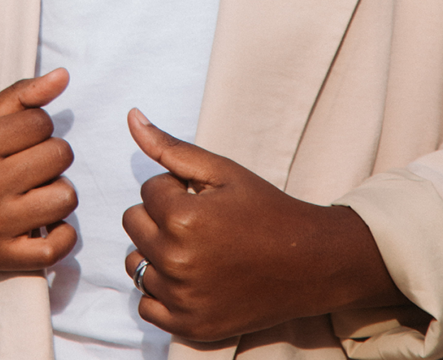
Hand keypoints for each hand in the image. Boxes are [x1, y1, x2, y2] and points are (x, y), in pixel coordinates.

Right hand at [0, 69, 78, 272]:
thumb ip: (18, 96)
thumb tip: (64, 76)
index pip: (41, 122)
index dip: (37, 125)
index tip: (19, 136)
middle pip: (59, 156)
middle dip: (49, 153)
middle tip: (26, 162)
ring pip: (65, 198)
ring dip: (57, 190)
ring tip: (35, 189)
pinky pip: (56, 249)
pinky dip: (63, 235)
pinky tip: (47, 221)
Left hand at [121, 110, 406, 342]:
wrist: (310, 263)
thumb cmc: (267, 211)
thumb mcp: (224, 172)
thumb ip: (171, 148)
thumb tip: (131, 116)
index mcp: (182, 217)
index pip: (147, 191)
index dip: (177, 190)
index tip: (207, 200)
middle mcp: (176, 261)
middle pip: (134, 225)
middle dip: (160, 218)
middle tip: (201, 224)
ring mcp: (182, 297)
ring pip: (136, 264)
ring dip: (157, 255)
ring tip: (196, 251)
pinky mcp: (188, 325)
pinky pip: (146, 304)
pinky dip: (163, 292)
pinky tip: (192, 279)